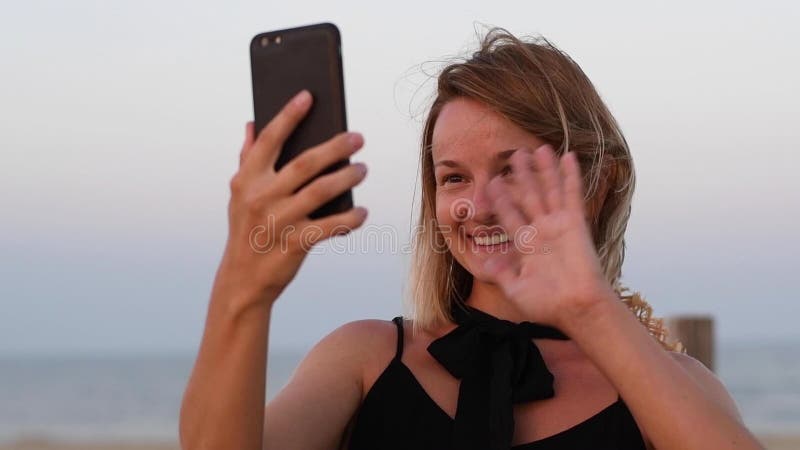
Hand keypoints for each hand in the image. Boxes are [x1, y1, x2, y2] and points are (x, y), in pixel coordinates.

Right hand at [220, 90, 368, 304]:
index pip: (269, 139)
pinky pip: (331, 226)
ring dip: (348, 177)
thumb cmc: (247, 230)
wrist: (243, 280)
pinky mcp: (295, 244)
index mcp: (247, 179)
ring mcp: (279, 221)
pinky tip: (362, 211)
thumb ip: (247, 160)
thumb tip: (250, 125)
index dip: (289, 116)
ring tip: (363, 169)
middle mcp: (261, 197)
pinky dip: (350, 218)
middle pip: (305, 163)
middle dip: (336, 147)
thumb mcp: (239, 195)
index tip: (309, 96)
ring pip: (322, 191)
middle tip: (358, 137)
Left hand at [483, 145, 614, 330]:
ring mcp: (559, 225)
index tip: (491, 182)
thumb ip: (502, 274)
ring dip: (543, 169)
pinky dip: (570, 175)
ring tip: (537, 148)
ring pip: (549, 190)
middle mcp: (542, 231)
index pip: (509, 216)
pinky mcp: (576, 223)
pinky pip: (572, 194)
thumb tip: (486, 263)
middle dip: (521, 176)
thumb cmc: (547, 305)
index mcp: (527, 246)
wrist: (575, 309)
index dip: (500, 199)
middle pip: (529, 196)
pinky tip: (567, 156)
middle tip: (513, 154)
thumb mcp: (516, 290)